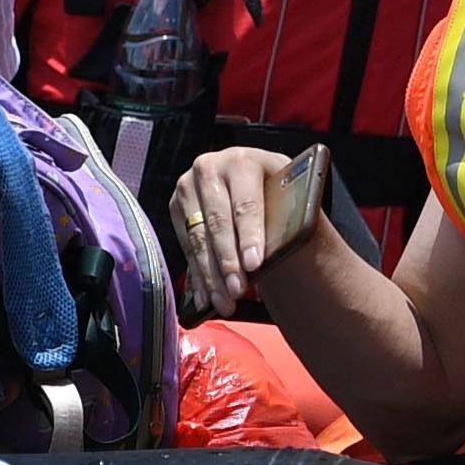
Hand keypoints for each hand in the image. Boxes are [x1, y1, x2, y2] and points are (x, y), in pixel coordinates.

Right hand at [165, 142, 327, 317]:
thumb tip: (279, 251)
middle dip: (228, 261)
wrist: (254, 184)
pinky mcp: (177, 207)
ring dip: (211, 275)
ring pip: (198, 238)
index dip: (250, 234)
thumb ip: (285, 216)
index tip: (254, 264)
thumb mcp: (287, 196)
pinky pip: (186, 248)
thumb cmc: (278, 195)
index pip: (246, 202)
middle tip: (237, 290)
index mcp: (244, 161)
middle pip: (218, 222)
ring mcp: (188, 186)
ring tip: (224, 303)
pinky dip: (198, 276)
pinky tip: (205, 299)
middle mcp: (210, 167)